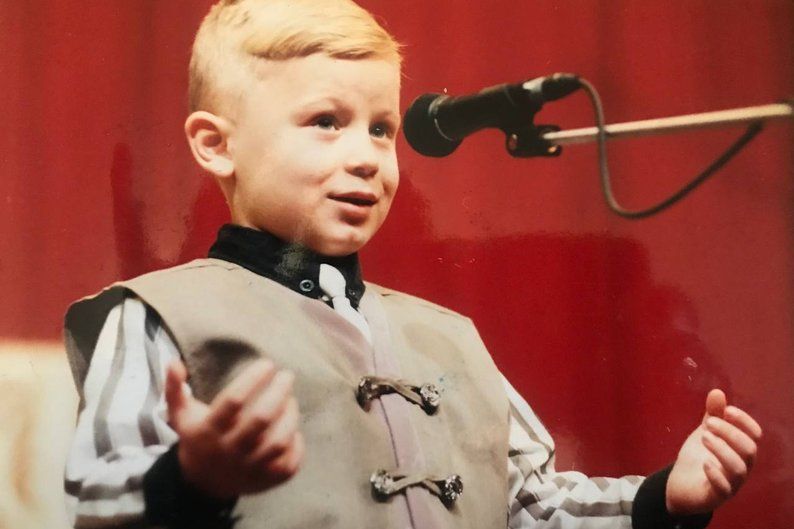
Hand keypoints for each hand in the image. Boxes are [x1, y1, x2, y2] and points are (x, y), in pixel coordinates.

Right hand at [165, 358, 303, 498]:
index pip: (234, 400)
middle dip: (279, 392)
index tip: (268, 363)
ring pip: (279, 441)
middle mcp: (230, 450)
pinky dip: (296, 444)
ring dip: (290, 416)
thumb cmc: (196, 438)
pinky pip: (289, 463)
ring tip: (291, 400)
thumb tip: (174, 361)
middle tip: (287, 376)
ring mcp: (250, 468)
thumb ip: (174, 387)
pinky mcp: (266, 480)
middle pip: (262, 419)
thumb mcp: (180, 414)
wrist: (203, 483)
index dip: (253, 379)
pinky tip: (293, 429)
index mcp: (210, 430)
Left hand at [666, 389, 761, 515]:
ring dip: (722, 449)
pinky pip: (724, 489)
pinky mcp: (716, 496)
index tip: (726, 410)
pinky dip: (716, 474)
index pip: (755, 434)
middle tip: (709, 423)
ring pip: (739, 469)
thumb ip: (712, 415)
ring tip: (704, 436)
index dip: (744, 421)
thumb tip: (717, 391)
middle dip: (730, 433)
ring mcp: (731, 484)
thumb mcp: (705, 432)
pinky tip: (705, 462)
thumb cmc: (699, 457)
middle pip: (749, 450)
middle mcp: (741, 467)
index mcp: (741, 450)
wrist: (680, 485)